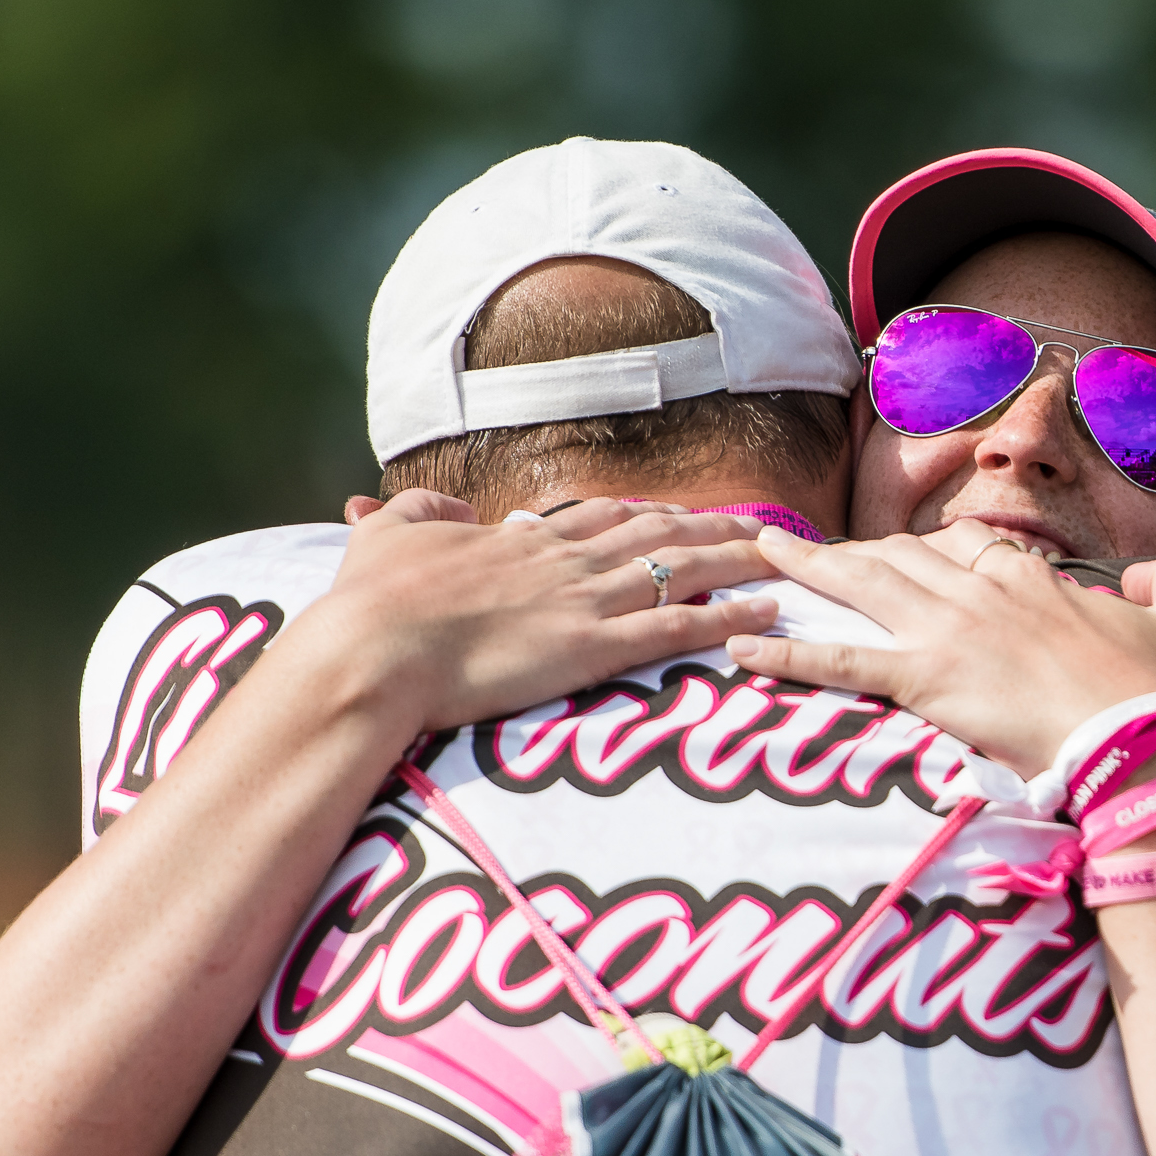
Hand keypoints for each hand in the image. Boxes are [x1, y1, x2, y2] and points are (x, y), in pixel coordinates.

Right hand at [300, 489, 780, 731]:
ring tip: (785, 558)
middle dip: (714, 527)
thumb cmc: (369, 601)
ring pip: (681, 570)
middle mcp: (564, 562)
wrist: (372, 649)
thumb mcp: (385, 535)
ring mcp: (583, 602)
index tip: (681, 513)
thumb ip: (416, 512)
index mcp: (521, 540)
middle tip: (762, 526)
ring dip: (740, 563)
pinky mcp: (592, 647)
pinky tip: (767, 613)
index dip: (647, 514)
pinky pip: (678, 628)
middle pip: (658, 532)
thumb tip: (443, 506)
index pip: (601, 517)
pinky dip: (728, 618)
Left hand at [726, 524, 1155, 774]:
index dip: (931, 550)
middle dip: (849, 548)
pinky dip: (787, 652)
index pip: (967, 545)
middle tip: (801, 544)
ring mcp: (949, 631)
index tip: (908, 556)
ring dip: (804, 570)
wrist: (1141, 734)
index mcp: (1034, 578)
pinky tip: (743, 646)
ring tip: (756, 558)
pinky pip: (840, 660)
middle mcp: (982, 591)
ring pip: (861, 587)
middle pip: (900, 554)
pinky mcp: (926, 679)